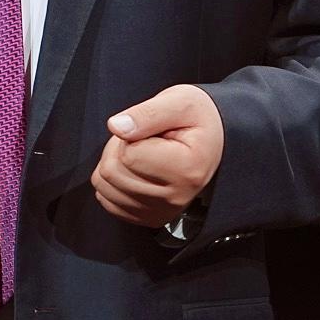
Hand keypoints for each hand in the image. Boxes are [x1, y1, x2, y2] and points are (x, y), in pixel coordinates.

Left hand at [94, 84, 223, 227]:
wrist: (214, 139)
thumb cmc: (198, 119)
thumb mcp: (179, 102)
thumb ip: (147, 113)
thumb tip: (117, 126)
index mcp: (186, 169)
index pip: (127, 154)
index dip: (131, 134)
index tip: (152, 130)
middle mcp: (175, 197)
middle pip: (112, 172)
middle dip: (119, 148)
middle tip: (144, 139)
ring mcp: (161, 211)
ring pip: (105, 187)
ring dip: (115, 164)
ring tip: (143, 153)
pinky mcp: (149, 217)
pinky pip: (108, 201)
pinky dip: (113, 183)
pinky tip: (137, 171)